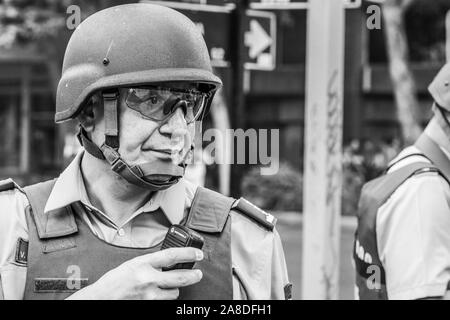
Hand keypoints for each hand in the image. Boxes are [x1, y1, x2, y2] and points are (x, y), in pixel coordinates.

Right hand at [67, 247, 203, 299]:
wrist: (100, 299)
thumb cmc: (114, 282)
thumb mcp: (133, 264)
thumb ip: (151, 263)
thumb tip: (170, 261)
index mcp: (143, 263)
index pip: (172, 256)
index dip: (189, 254)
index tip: (198, 254)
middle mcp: (148, 279)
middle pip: (181, 277)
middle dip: (194, 276)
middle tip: (198, 274)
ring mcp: (149, 295)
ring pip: (174, 293)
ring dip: (173, 290)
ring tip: (166, 287)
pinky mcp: (149, 306)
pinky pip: (165, 303)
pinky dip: (164, 299)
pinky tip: (158, 295)